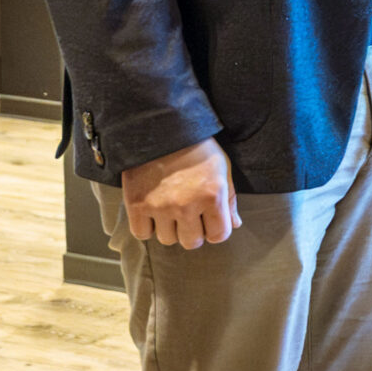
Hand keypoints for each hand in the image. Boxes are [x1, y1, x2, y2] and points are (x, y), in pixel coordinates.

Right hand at [122, 138, 240, 247]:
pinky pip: (142, 233)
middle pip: (192, 242)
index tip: (210, 221)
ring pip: (167, 239)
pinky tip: (152, 212)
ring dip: (169, 228)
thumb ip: (229, 200)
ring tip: (169, 209)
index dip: (216, 230)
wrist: (161, 128)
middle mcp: (186, 205)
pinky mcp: (136, 204)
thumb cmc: (196, 148)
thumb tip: (235, 224)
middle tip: (189, 215)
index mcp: (212, 196)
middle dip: (193, 232)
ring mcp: (160, 206)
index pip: (219, 235)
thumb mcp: (221, 168)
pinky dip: (146, 227)